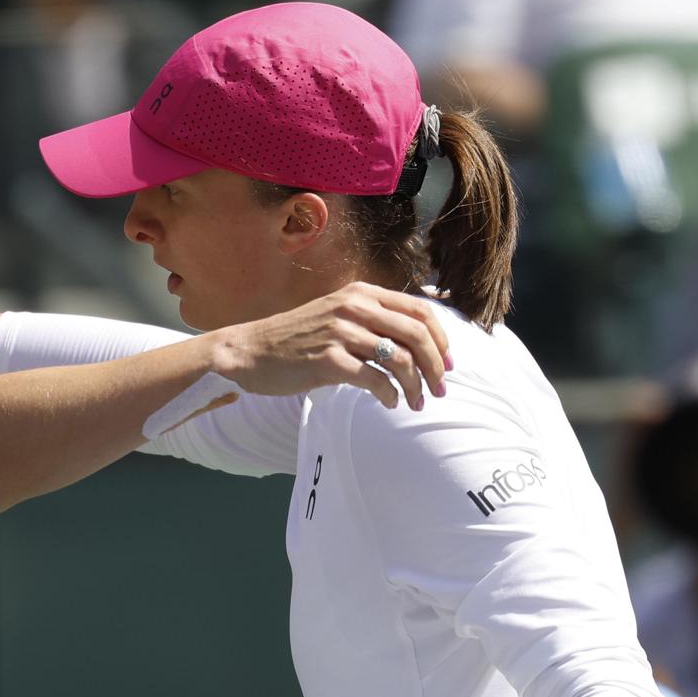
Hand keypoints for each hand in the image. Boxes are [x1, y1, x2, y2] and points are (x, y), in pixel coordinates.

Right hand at [208, 282, 450, 406]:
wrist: (249, 351)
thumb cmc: (295, 339)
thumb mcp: (336, 315)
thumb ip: (371, 320)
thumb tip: (414, 343)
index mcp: (361, 293)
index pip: (420, 311)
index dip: (442, 339)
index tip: (448, 363)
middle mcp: (354, 307)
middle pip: (417, 335)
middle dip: (436, 367)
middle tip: (440, 390)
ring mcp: (340, 332)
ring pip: (400, 360)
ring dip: (416, 386)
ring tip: (416, 402)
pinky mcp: (327, 360)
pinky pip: (374, 380)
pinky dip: (390, 395)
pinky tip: (390, 403)